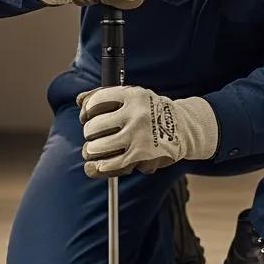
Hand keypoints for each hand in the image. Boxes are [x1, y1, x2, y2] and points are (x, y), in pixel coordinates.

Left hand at [76, 85, 218, 178]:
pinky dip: (98, 168)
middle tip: (94, 135)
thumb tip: (79, 100)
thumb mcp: (132, 96)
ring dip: (91, 151)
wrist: (184, 128)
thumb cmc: (150, 111)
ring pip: (97, 148)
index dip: (86, 111)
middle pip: (93, 127)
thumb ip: (105, 95)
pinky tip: (95, 166)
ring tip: (93, 150)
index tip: (87, 116)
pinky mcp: (141, 158)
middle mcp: (136, 116)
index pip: (94, 103)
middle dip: (89, 133)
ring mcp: (139, 138)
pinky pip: (111, 166)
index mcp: (133, 96)